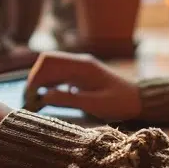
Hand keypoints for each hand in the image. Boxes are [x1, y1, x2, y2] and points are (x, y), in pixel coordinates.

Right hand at [24, 52, 141, 120]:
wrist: (138, 99)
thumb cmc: (120, 103)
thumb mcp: (95, 105)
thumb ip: (68, 99)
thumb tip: (43, 97)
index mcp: (82, 66)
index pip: (48, 62)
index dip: (35, 77)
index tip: (30, 96)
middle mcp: (79, 62)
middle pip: (46, 62)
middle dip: (34, 78)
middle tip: (29, 100)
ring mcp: (79, 67)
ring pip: (51, 67)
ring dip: (41, 82)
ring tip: (35, 102)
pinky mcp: (80, 75)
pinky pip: (59, 74)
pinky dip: (49, 84)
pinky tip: (47, 98)